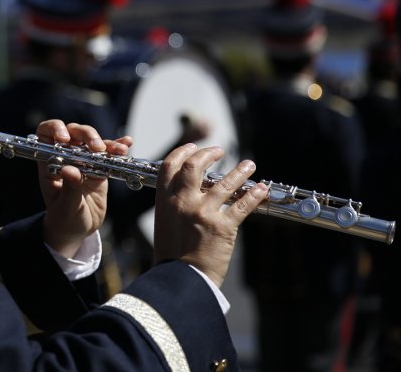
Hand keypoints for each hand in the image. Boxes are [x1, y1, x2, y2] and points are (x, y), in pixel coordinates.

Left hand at [35, 120, 131, 257]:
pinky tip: (127, 143)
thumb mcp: (66, 207)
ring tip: (119, 150)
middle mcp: (66, 157)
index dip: (54, 129)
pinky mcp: (99, 169)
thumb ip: (69, 189)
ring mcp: (84, 161)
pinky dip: (117, 147)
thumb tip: (70, 170)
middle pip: (74, 133)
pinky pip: (108, 154)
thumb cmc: (64, 219)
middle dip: (86, 135)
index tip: (65, 139)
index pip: (46, 134)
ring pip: (93, 141)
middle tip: (97, 148)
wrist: (77, 231)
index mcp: (50, 163)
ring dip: (105, 142)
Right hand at [153, 144, 267, 287]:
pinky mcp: (222, 226)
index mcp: (165, 201)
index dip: (183, 151)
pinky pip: (243, 205)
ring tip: (249, 165)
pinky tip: (261, 189)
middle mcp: (183, 202)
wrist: (181, 279)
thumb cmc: (172, 255)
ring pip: (225, 182)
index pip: (170, 165)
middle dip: (209, 153)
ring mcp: (203, 212)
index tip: (193, 147)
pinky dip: (255, 194)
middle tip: (219, 151)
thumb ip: (173, 204)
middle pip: (195, 165)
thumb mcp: (164, 223)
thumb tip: (190, 190)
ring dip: (240, 170)